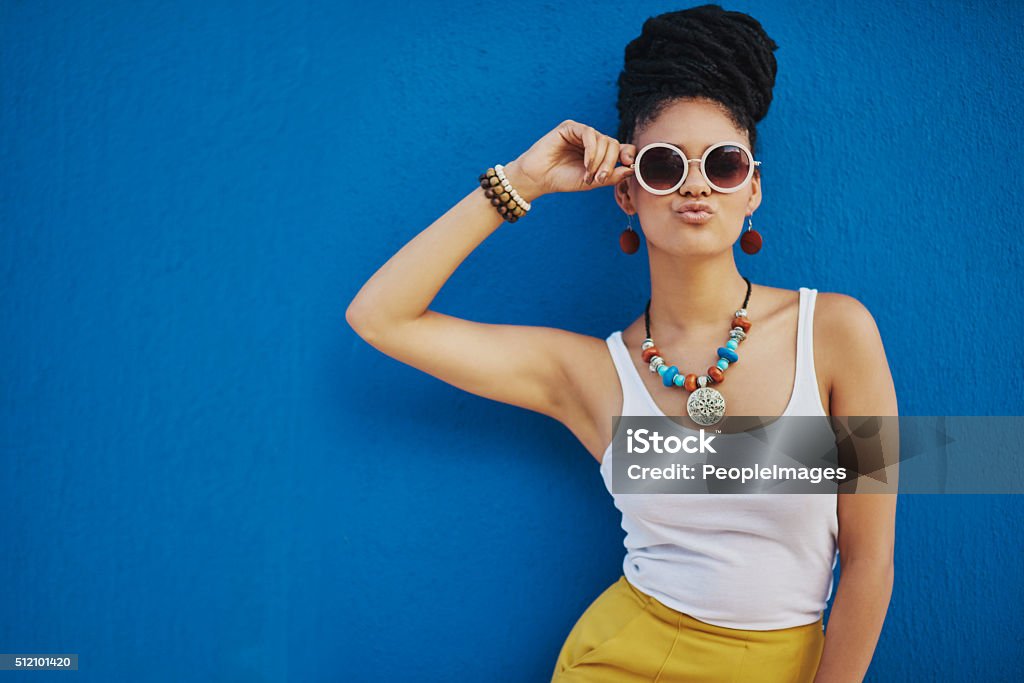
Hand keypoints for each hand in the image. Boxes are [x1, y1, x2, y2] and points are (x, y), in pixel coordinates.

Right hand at [503, 120, 636, 200]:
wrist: (539, 178)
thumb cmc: (563, 179)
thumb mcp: (591, 182)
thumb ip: (611, 176)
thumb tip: (632, 169)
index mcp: (600, 152)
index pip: (621, 148)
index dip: (629, 154)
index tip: (630, 165)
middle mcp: (593, 140)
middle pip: (614, 144)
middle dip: (610, 163)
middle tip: (599, 178)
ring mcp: (581, 133)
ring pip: (603, 139)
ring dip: (599, 159)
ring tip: (588, 174)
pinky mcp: (570, 127)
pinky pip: (589, 133)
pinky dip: (591, 150)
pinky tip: (586, 163)